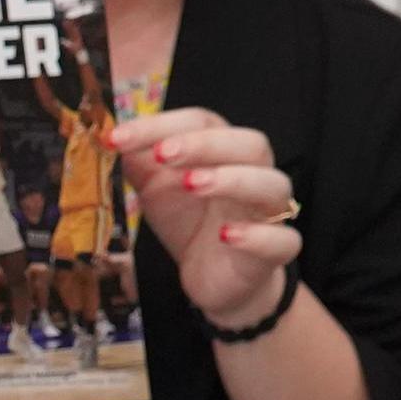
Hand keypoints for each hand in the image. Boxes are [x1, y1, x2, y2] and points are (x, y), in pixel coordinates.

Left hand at [112, 106, 295, 330]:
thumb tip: (116, 138)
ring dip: (233, 180)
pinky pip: (283, 240)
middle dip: (204, 144)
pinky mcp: (276, 252)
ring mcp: (269, 213)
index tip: (119, 138)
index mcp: (225, 150)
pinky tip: (227, 235)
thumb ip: (140, 162)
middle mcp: (254, 174)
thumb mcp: (155, 188)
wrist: (211, 277)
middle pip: (249, 144)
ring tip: (191, 184)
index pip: (203, 122)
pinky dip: (258, 236)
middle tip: (162, 153)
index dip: (162, 125)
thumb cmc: (190, 221)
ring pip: (271, 185)